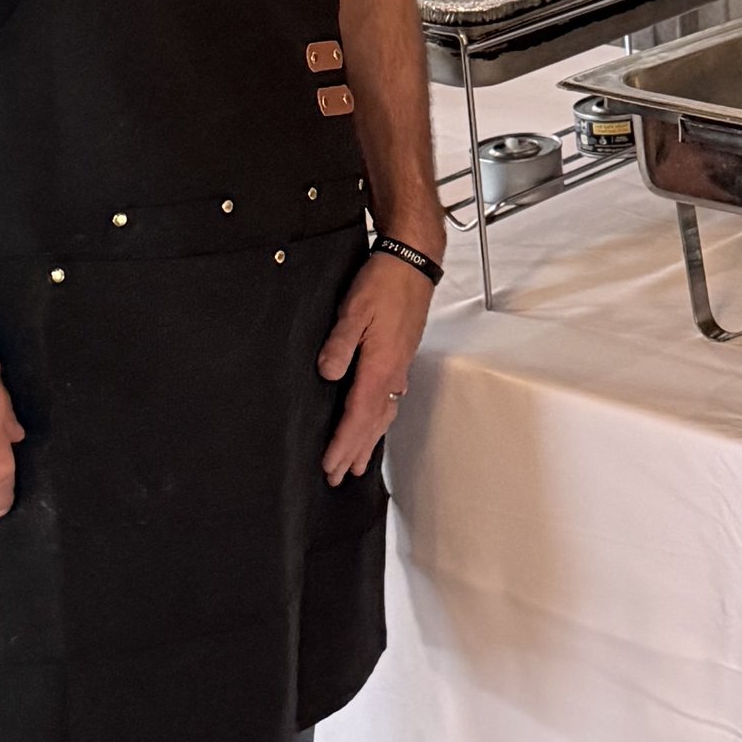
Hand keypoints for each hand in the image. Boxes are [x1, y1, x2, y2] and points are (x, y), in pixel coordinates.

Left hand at [317, 246, 435, 483]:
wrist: (413, 263)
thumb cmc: (385, 283)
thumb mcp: (353, 310)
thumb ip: (339, 345)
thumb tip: (328, 374)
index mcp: (380, 367)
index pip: (358, 417)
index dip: (343, 445)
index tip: (330, 467)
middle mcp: (393, 373)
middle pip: (372, 424)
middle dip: (354, 452)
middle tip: (338, 478)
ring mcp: (399, 366)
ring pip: (384, 415)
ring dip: (369, 441)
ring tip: (358, 463)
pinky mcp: (400, 357)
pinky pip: (390, 400)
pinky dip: (380, 420)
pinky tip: (378, 421)